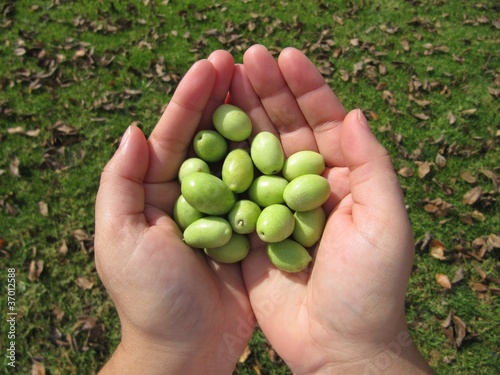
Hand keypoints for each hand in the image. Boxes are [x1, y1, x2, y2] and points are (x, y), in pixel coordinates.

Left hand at [94, 51, 253, 374]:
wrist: (188, 347)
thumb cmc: (150, 297)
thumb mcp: (119, 240)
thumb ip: (120, 184)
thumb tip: (134, 130)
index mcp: (155, 192)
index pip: (172, 134)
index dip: (190, 98)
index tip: (212, 64)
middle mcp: (190, 194)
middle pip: (207, 137)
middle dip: (221, 98)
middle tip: (241, 60)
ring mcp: (222, 209)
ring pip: (237, 155)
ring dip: (249, 120)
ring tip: (264, 85)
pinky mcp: (249, 227)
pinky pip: (261, 187)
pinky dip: (272, 161)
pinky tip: (287, 134)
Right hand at [229, 45, 432, 373]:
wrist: (336, 346)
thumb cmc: (370, 289)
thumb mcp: (385, 223)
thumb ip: (372, 166)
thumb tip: (353, 111)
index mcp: (343, 178)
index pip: (324, 121)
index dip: (307, 87)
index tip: (284, 56)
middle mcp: (308, 186)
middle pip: (285, 129)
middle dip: (267, 93)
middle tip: (243, 59)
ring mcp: (276, 205)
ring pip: (255, 152)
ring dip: (240, 118)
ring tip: (221, 82)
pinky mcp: (251, 229)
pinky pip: (233, 189)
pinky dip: (219, 161)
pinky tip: (203, 134)